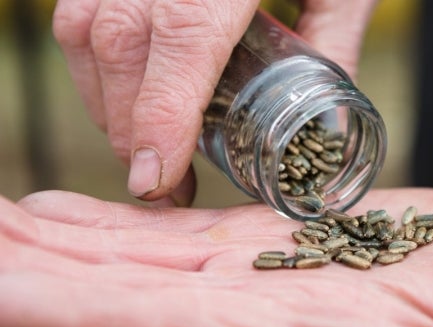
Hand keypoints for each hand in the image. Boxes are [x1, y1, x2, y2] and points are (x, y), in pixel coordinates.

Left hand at [2, 187, 432, 326]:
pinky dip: (110, 226)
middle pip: (126, 301)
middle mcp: (267, 320)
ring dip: (53, 247)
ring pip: (136, 267)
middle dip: (32, 277)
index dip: (77, 315)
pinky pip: (172, 240)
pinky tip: (57, 209)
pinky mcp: (273, 250)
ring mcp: (263, 284)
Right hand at [52, 0, 376, 205]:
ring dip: (107, 103)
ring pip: (84, 27)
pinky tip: (123, 97)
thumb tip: (326, 126)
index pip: (182, 38)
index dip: (160, 115)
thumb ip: (336, 43)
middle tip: (162, 183)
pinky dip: (93, 64)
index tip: (156, 178)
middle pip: (120, 41)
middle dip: (130, 128)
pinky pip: (77, 8)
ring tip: (144, 151)